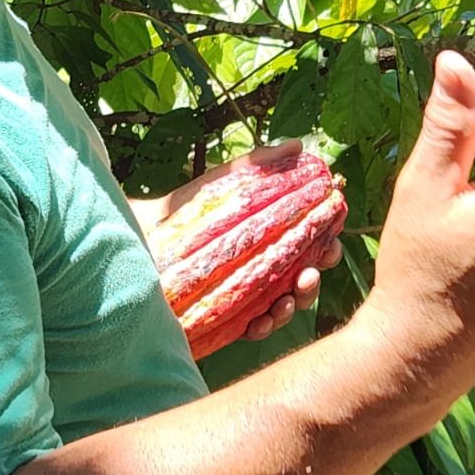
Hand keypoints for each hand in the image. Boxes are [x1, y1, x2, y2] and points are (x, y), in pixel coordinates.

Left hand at [136, 140, 341, 343]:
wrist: (142, 235)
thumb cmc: (187, 209)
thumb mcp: (223, 183)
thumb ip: (259, 164)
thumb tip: (300, 144)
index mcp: (269, 242)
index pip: (308, 248)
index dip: (325, 247)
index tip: (332, 242)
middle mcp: (262, 272)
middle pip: (301, 282)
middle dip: (313, 283)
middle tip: (313, 273)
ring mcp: (244, 297)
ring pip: (281, 309)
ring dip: (292, 306)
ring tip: (287, 300)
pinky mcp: (223, 319)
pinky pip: (249, 329)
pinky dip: (261, 328)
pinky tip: (260, 322)